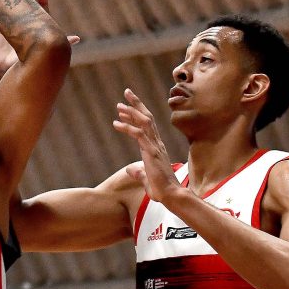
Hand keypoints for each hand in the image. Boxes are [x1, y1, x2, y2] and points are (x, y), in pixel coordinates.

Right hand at [0, 0, 78, 78]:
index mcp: (37, 28)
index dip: (42, 0)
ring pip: (15, 5)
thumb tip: (77, 38)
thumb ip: (59, 44)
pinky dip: (2, 2)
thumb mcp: (44, 52)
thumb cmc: (28, 64)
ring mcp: (11, 25)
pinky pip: (0, 12)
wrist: (5, 73)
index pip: (42, 10)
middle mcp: (25, 24)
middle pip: (28, 4)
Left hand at [114, 89, 182, 203]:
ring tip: (119, 105)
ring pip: (144, 122)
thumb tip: (131, 170)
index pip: (147, 125)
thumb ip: (139, 173)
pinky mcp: (151, 152)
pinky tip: (116, 123)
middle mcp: (156, 143)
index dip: (136, 114)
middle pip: (147, 118)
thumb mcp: (147, 179)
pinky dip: (127, 127)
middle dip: (136, 104)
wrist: (172, 196)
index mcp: (156, 147)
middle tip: (126, 92)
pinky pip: (139, 135)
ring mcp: (155, 146)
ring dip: (131, 112)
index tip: (125, 107)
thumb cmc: (162, 190)